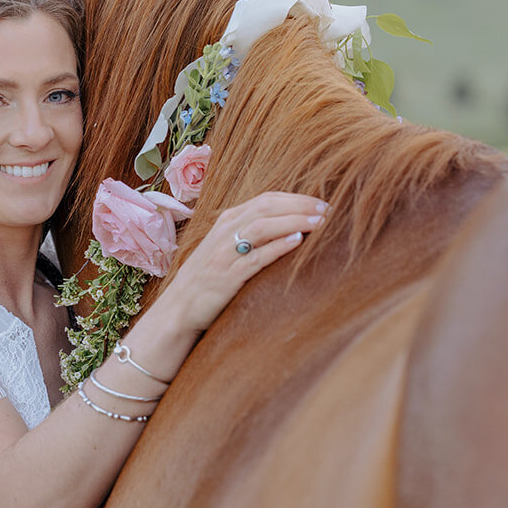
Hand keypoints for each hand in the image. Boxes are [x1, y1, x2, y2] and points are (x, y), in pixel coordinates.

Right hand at [164, 191, 326, 335]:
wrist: (179, 308)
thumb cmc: (209, 278)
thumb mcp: (227, 247)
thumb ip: (251, 233)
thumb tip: (291, 226)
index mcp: (227, 221)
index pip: (266, 199)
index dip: (295, 198)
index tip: (321, 202)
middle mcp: (225, 232)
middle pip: (266, 208)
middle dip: (300, 205)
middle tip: (327, 209)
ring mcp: (224, 254)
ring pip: (262, 227)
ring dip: (293, 221)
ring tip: (319, 222)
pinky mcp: (227, 277)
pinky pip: (255, 257)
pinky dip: (277, 246)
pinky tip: (297, 241)